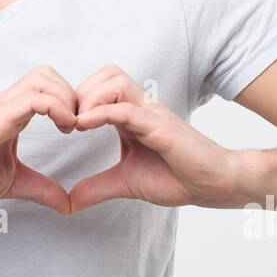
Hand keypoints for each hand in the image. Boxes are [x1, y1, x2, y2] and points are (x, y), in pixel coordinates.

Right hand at [0, 65, 77, 214]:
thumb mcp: (13, 182)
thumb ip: (41, 189)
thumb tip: (67, 205)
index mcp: (10, 114)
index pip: (46, 86)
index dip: (68, 102)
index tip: (75, 131)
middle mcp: (6, 104)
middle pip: (47, 73)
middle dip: (71, 95)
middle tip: (75, 127)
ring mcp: (1, 108)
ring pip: (43, 78)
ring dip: (66, 99)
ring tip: (69, 128)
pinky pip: (35, 98)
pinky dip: (57, 108)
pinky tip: (62, 129)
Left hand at [68, 65, 240, 212]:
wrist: (213, 186)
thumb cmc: (177, 178)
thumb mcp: (126, 182)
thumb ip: (97, 187)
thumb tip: (69, 202)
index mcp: (132, 116)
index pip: (101, 86)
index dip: (78, 99)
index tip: (64, 125)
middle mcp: (142, 108)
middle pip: (107, 73)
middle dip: (81, 92)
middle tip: (69, 121)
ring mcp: (151, 114)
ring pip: (115, 81)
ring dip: (90, 98)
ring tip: (78, 124)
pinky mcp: (160, 127)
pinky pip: (126, 109)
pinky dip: (101, 113)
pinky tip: (84, 127)